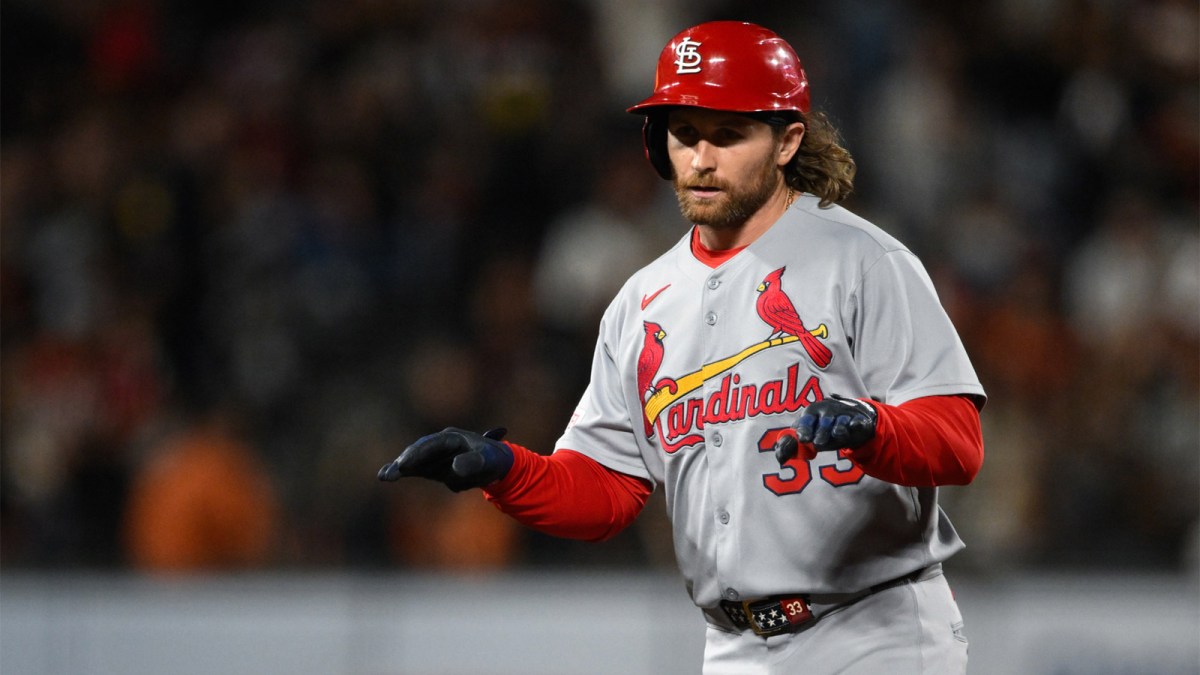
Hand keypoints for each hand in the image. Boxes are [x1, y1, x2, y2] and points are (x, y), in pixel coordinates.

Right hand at [378, 427, 512, 491]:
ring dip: (398, 467)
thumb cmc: (492, 461)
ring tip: (385, 476)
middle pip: (419, 450)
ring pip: (413, 459)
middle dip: (406, 459)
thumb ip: (473, 463)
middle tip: (395, 471)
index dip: (420, 452)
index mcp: (453, 438)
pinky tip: (384, 476)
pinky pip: (412, 467)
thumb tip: (455, 466)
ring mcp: (433, 455)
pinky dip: (399, 471)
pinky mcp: (429, 466)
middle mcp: (439, 444)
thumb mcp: (487, 462)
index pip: (433, 444)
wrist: (494, 465)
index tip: (407, 463)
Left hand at [774, 395, 876, 463]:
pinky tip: (853, 426)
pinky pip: (857, 422)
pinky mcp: (859, 421)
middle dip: (821, 432)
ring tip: (836, 436)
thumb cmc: (821, 430)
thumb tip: (779, 459)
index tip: (803, 439)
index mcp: (812, 412)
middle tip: (818, 443)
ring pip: (840, 423)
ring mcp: (844, 415)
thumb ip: (791, 447)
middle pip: (824, 422)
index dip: (804, 429)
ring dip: (837, 430)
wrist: (849, 421)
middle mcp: (828, 411)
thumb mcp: (806, 436)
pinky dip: (856, 424)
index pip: (806, 419)